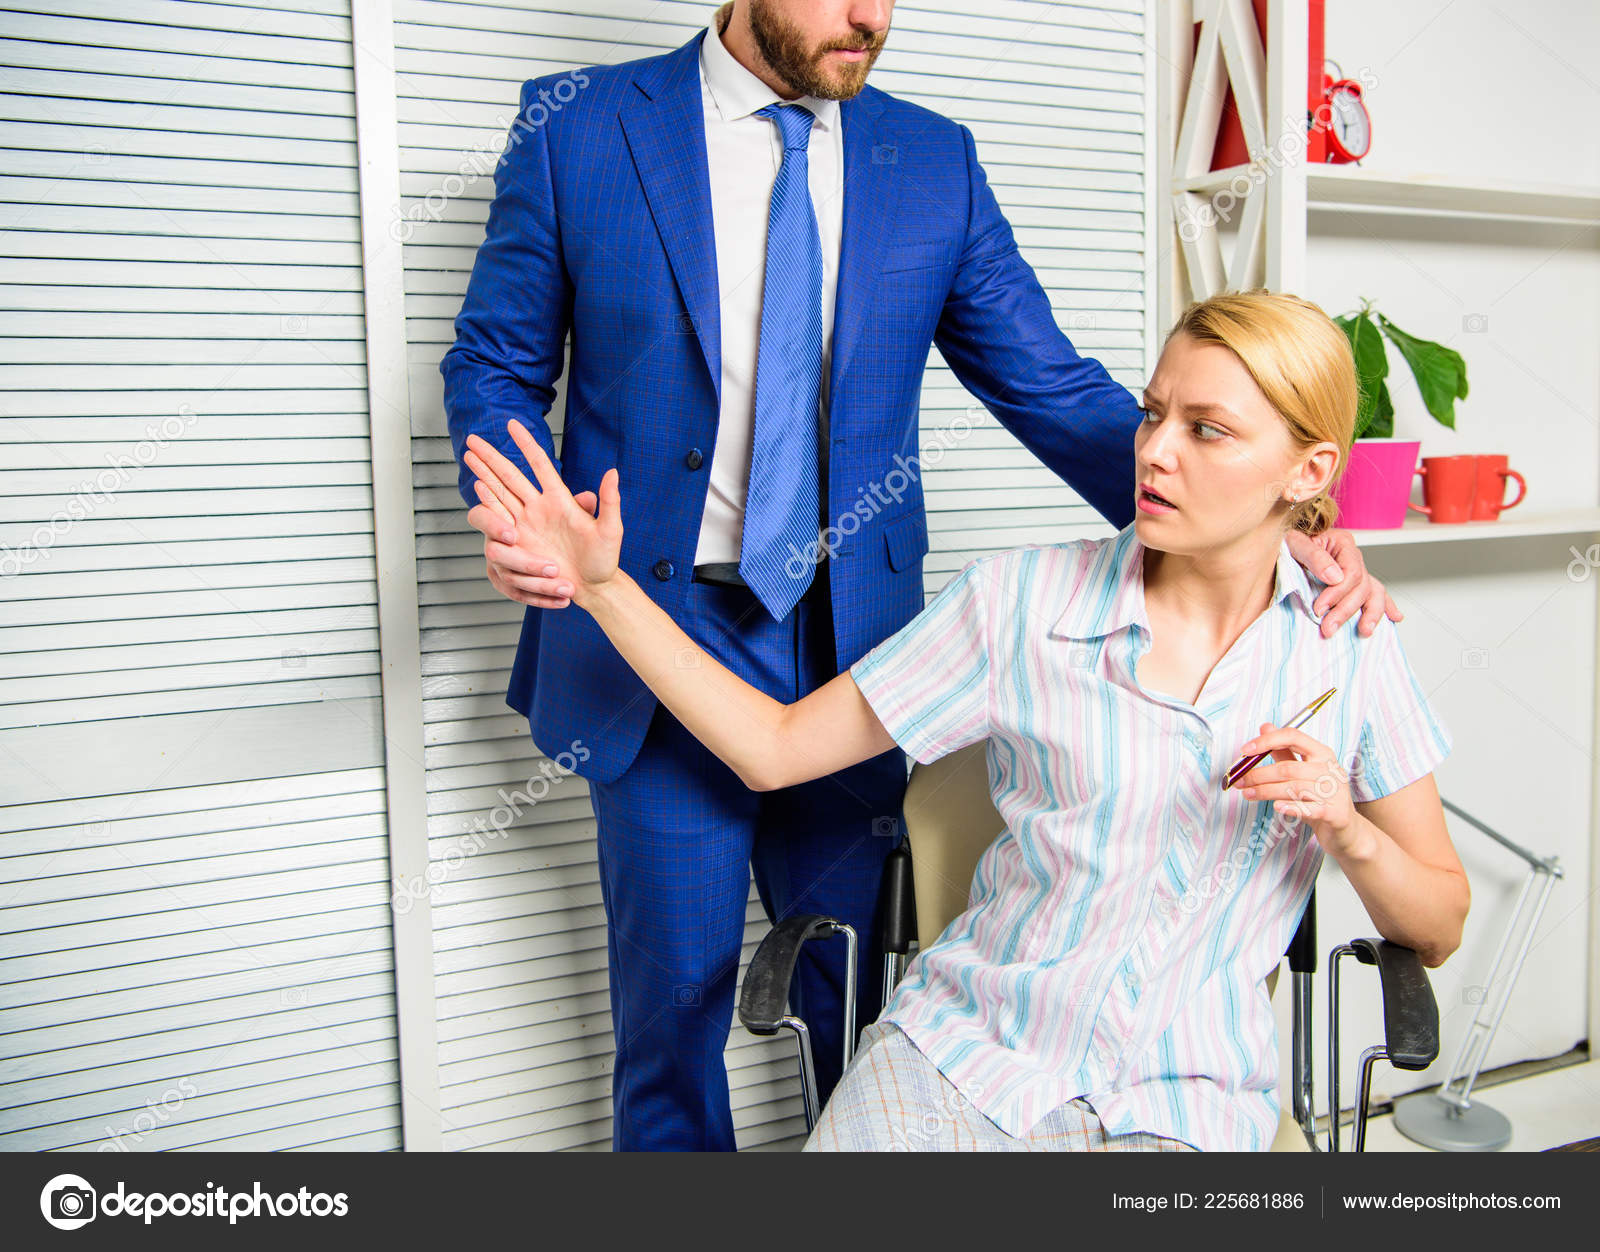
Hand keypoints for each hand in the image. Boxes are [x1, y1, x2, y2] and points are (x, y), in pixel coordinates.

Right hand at [463, 421, 621, 608]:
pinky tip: (479, 492)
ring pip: (499, 496)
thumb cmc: (604, 560)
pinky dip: (488, 506)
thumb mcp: (611, 530)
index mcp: (559, 499)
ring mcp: (526, 526)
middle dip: (491, 457)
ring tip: (470, 459)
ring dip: (484, 476)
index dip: (525, 443)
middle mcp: (538, 508)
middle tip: (473, 439)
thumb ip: (611, 502)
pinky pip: (499, 523)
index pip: (539, 464)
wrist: (592, 588)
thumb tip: (613, 472)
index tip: (511, 423)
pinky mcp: (518, 545)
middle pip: (509, 476)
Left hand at [1233, 722, 1366, 858]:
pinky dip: (1292, 808)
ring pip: (1294, 788)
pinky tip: (1276, 808)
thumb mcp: (1302, 771)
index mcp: (1322, 753)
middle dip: (1258, 774)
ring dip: (1265, 791)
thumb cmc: (1320, 797)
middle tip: (1239, 781)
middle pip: (1288, 768)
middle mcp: (1330, 769)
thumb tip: (1265, 727)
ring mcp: (1335, 792)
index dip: (1267, 741)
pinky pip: (1311, 808)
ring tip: (1247, 794)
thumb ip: (1284, 750)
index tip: (1244, 750)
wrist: (1346, 829)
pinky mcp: (1336, 814)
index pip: (1293, 737)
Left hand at [1284, 527, 1400, 638]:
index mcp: (1342, 544)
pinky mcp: (1352, 584)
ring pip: (1374, 592)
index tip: (1319, 609)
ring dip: (1372, 614)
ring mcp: (1356, 571)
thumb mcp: (1294, 543)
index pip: (1352, 573)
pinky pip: (1375, 593)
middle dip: (1346, 610)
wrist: (1278, 544)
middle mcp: (1353, 557)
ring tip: (1364, 631)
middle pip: (1362, 587)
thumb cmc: (1285, 542)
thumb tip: (1335, 577)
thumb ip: (1313, 556)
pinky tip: (1394, 618)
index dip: (1337, 594)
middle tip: (1328, 628)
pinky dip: (1386, 606)